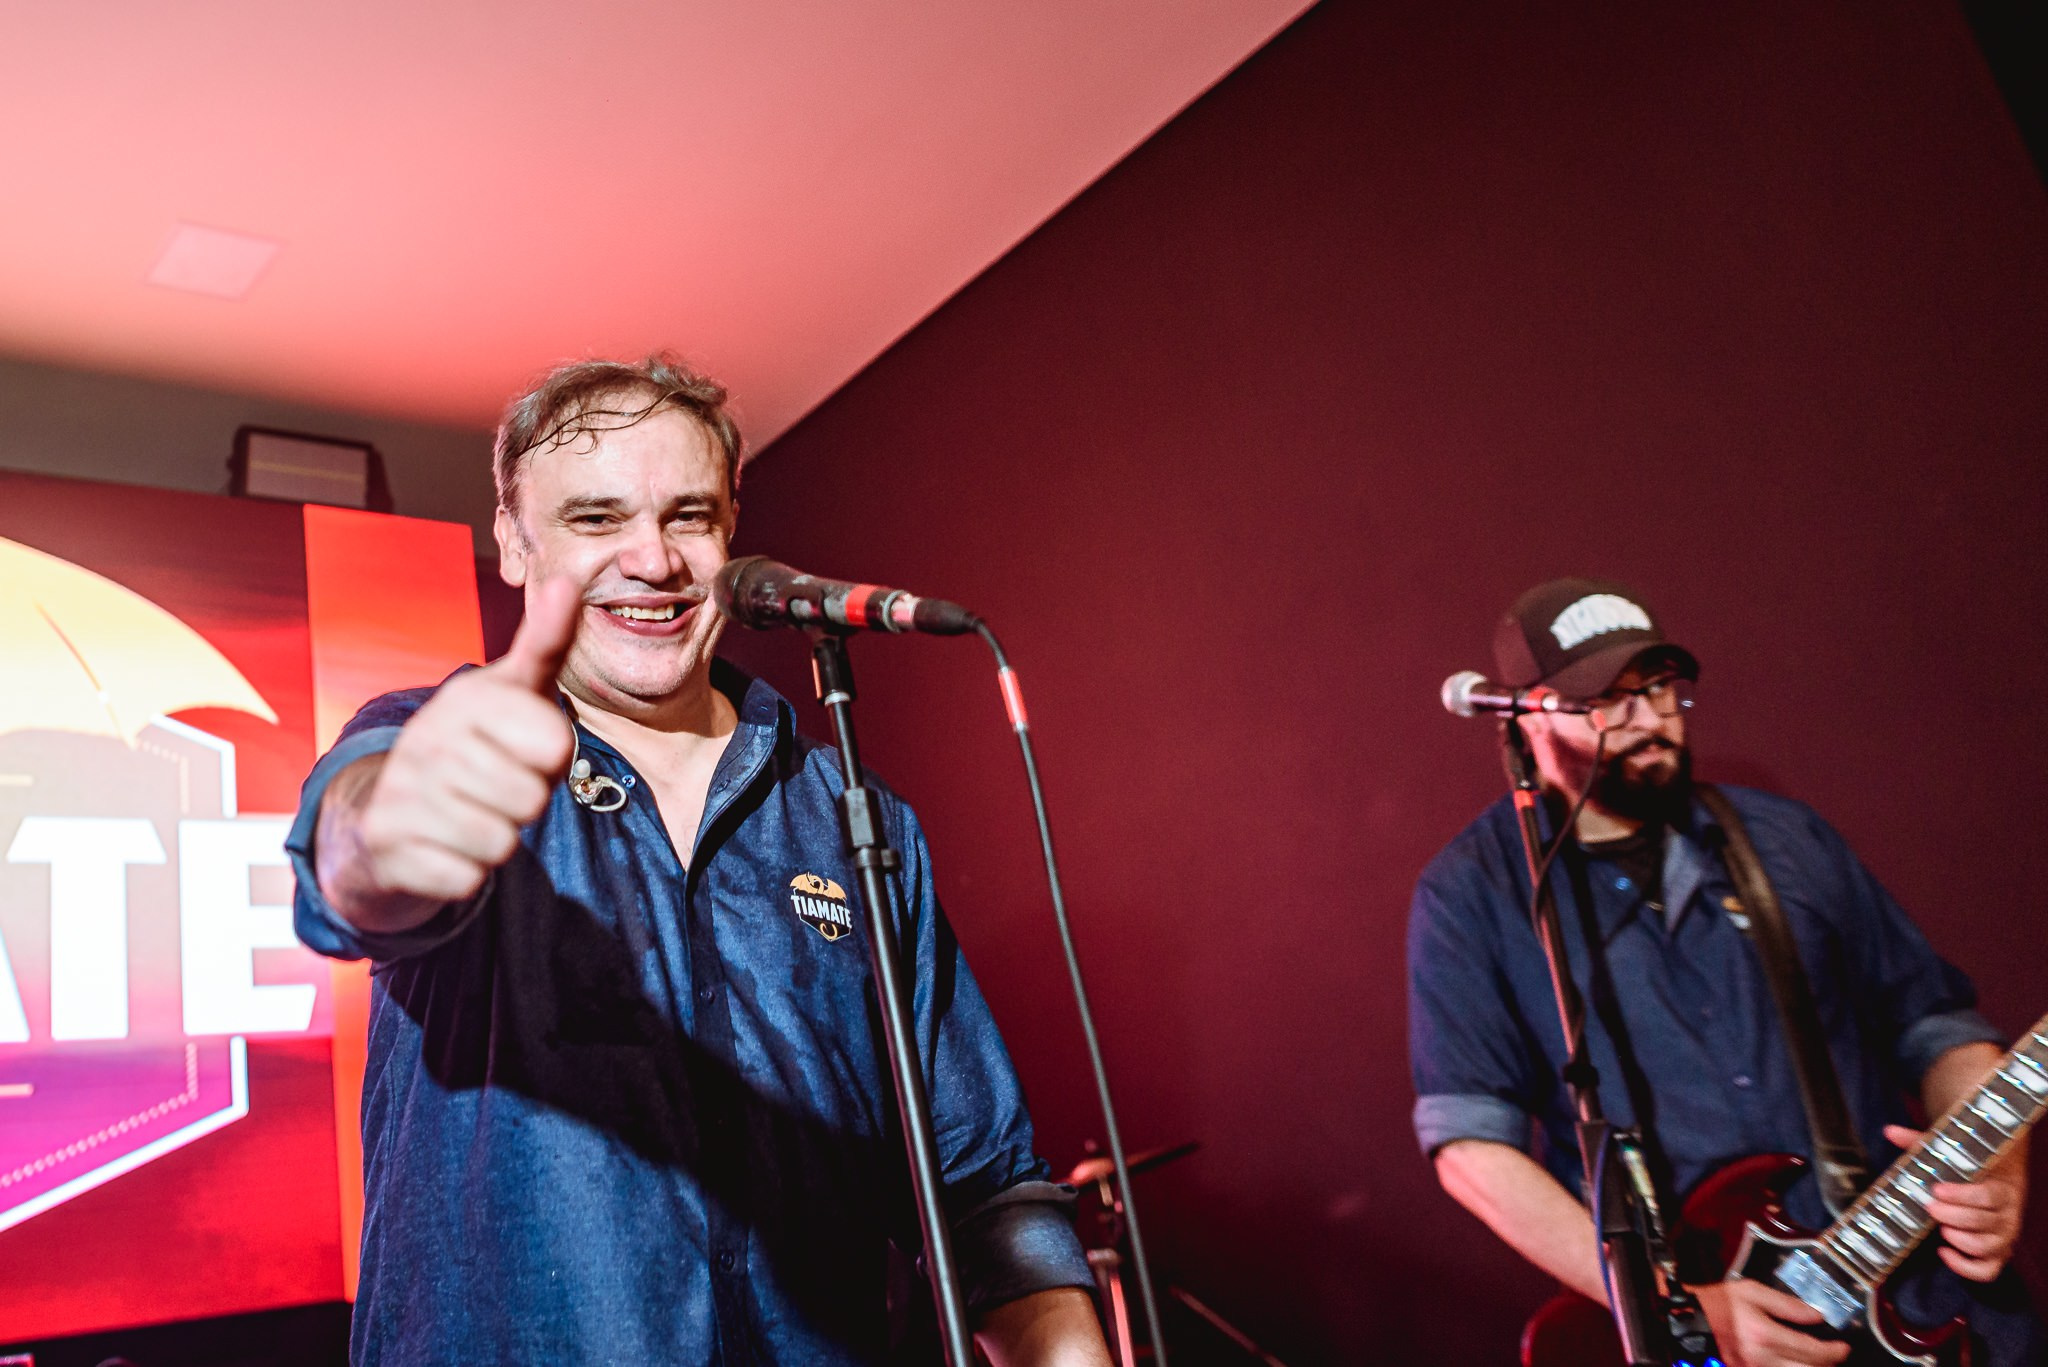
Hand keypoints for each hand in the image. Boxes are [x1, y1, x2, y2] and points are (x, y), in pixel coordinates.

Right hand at [320, 577, 581, 921]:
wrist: (387, 810)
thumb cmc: (472, 744)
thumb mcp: (512, 689)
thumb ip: (545, 641)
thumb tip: (566, 579)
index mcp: (465, 697)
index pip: (555, 744)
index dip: (552, 758)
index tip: (523, 748)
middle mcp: (425, 739)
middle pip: (531, 799)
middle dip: (525, 801)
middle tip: (496, 786)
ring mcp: (400, 793)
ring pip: (502, 842)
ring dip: (498, 838)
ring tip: (472, 812)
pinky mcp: (389, 849)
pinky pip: (467, 879)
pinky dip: (467, 873)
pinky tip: (446, 846)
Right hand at [1690, 1277, 1849, 1366]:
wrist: (1689, 1318)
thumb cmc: (1718, 1302)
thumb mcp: (1752, 1291)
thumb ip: (1787, 1304)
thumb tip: (1817, 1316)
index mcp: (1764, 1335)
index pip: (1813, 1351)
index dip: (1835, 1351)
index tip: (1843, 1346)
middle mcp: (1761, 1359)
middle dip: (1828, 1364)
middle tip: (1834, 1354)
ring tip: (1816, 1360)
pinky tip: (1796, 1363)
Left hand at [1886, 1122, 2026, 1282]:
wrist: (2000, 1184)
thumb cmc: (1971, 1171)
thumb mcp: (1951, 1155)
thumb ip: (1922, 1144)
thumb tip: (1890, 1131)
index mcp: (2002, 1188)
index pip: (1988, 1196)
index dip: (1963, 1195)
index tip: (1936, 1190)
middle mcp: (2008, 1215)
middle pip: (1984, 1222)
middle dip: (1954, 1216)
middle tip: (1930, 1207)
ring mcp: (2003, 1237)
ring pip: (1986, 1247)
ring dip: (1961, 1241)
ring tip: (1941, 1228)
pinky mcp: (1997, 1255)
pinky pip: (1987, 1271)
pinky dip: (1966, 1268)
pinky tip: (1944, 1253)